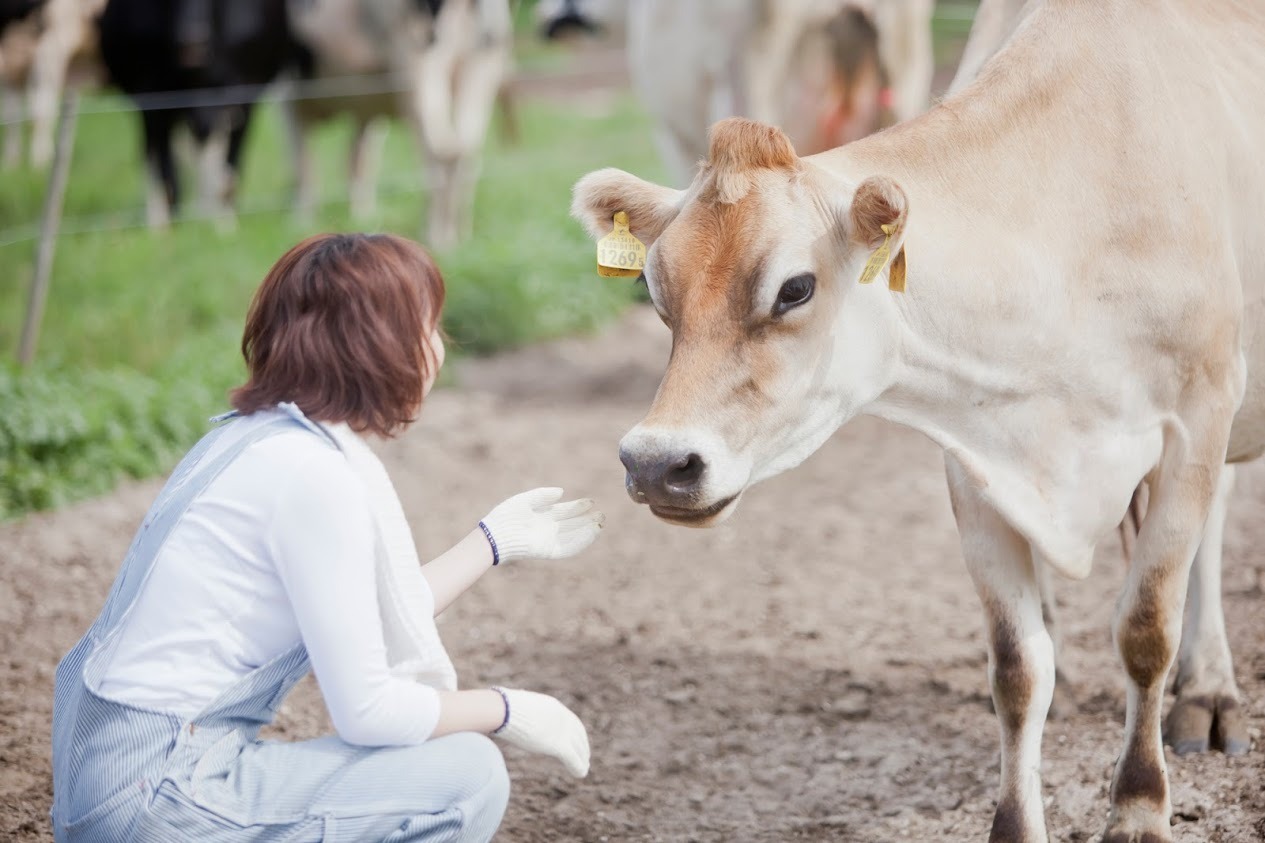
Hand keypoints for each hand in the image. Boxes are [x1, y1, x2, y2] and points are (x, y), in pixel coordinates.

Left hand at [479, 487, 603, 564]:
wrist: (496, 535)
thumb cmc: (506, 515)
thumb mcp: (525, 500)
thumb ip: (543, 495)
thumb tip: (562, 492)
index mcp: (543, 514)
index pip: (566, 511)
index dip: (579, 506)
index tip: (591, 501)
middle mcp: (548, 528)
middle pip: (573, 524)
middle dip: (587, 519)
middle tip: (602, 514)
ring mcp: (549, 540)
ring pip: (573, 536)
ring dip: (587, 531)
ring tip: (600, 523)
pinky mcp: (548, 551)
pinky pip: (568, 548)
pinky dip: (580, 541)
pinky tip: (590, 533)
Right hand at [491, 687, 589, 777]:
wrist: (504, 710)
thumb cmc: (502, 708)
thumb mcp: (515, 709)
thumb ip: (518, 715)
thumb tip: (505, 717)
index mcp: (551, 706)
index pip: (570, 719)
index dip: (575, 732)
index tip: (577, 740)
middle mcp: (560, 716)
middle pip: (577, 733)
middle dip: (582, 745)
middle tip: (585, 756)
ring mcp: (560, 730)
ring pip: (577, 747)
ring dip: (582, 757)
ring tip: (584, 768)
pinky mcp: (558, 744)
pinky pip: (572, 757)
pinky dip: (577, 766)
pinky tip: (581, 773)